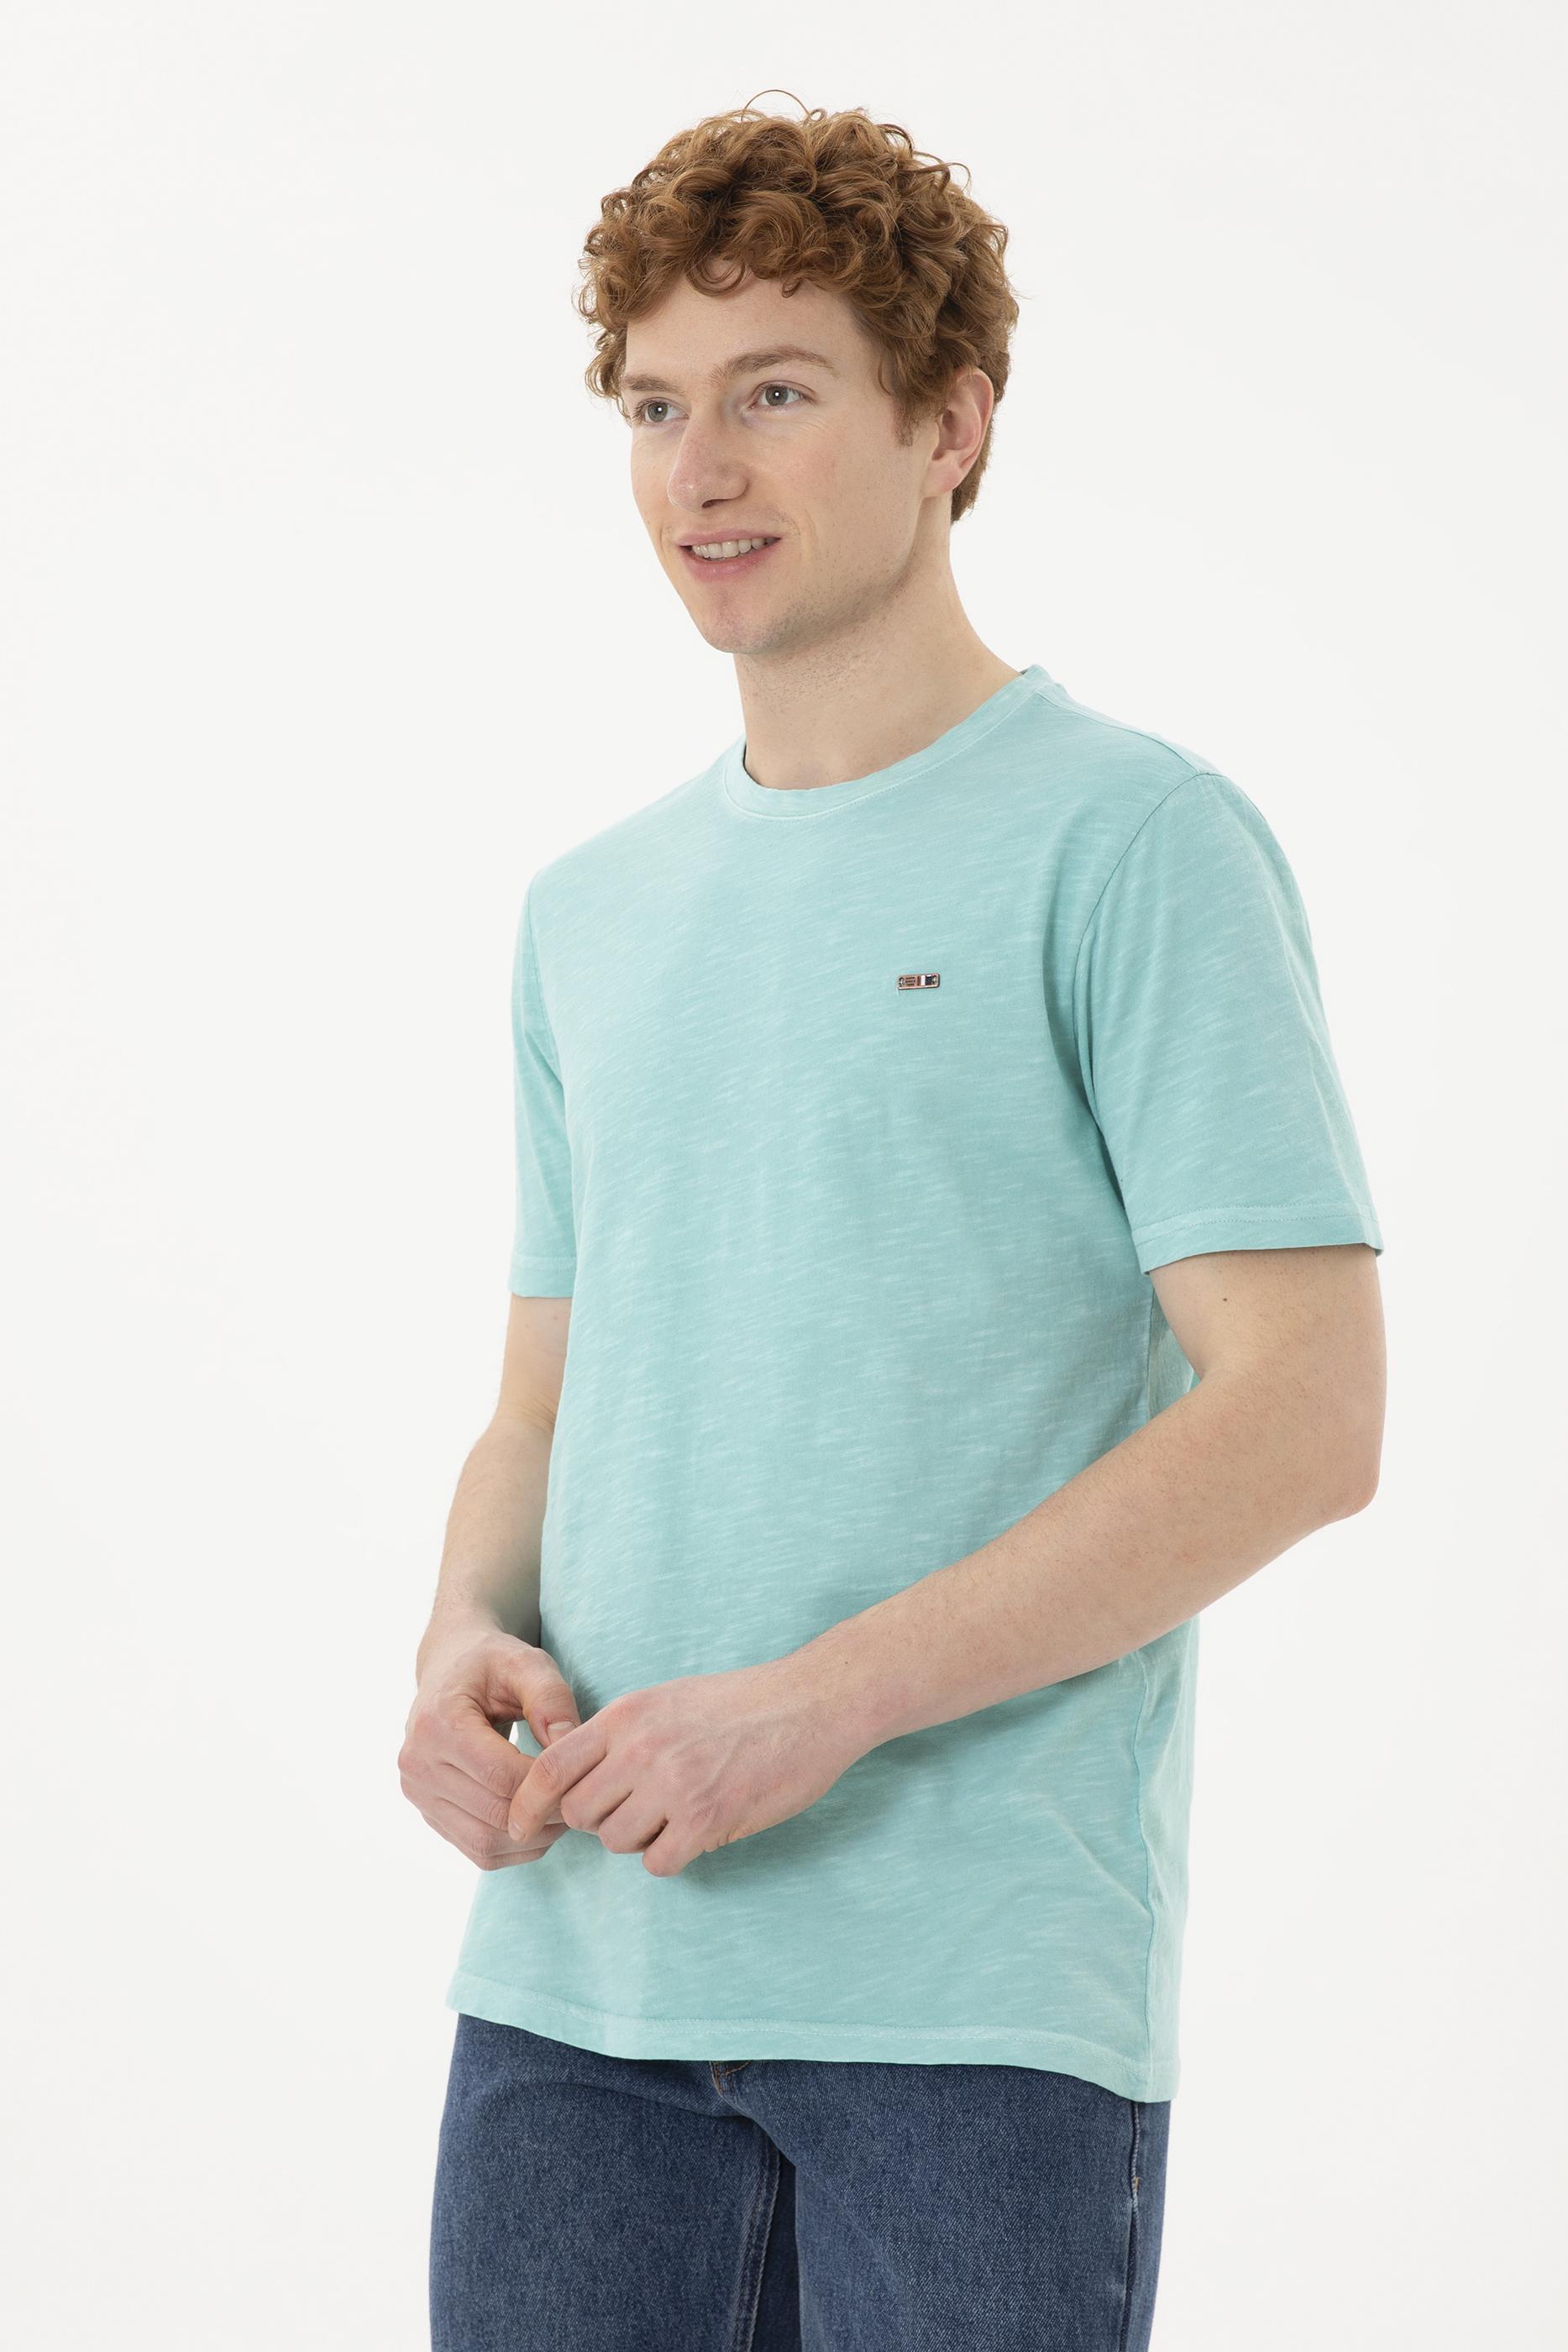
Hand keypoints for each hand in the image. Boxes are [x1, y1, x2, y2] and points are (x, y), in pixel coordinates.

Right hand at [400, 1625, 583, 1868]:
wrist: (450, 1668)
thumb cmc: (492, 1663)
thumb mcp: (526, 1662)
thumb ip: (551, 1698)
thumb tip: (570, 1743)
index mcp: (438, 1722)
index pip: (500, 1776)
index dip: (548, 1785)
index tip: (582, 1777)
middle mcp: (418, 1763)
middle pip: (494, 1813)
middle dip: (546, 1815)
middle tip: (582, 1801)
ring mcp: (418, 1793)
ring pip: (485, 1842)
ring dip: (533, 1838)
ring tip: (564, 1813)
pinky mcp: (428, 1813)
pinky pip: (476, 1849)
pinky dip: (515, 1847)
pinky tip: (540, 1822)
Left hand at [503, 1656, 864, 1876]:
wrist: (811, 1703)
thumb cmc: (742, 1702)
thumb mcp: (667, 1700)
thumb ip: (620, 1734)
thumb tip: (578, 1776)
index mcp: (627, 1716)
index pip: (549, 1767)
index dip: (526, 1803)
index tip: (518, 1826)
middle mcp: (641, 1749)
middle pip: (579, 1813)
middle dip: (597, 1821)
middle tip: (633, 1810)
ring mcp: (673, 1785)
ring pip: (616, 1841)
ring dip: (638, 1838)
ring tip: (673, 1815)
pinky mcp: (706, 1820)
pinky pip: (658, 1862)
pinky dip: (671, 1855)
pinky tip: (696, 1831)